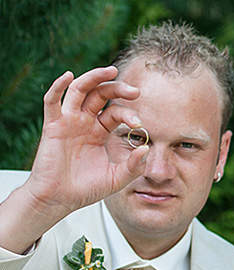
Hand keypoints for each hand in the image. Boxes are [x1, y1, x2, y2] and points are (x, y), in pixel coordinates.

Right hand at [0, 67, 147, 252]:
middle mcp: (85, 122)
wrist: (59, 200)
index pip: (116, 112)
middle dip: (118, 88)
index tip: (139, 124)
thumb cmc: (85, 189)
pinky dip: (58, 86)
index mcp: (100, 131)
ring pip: (80, 90)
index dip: (129, 114)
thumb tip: (146, 149)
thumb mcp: (117, 178)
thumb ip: (133, 166)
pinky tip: (68, 76)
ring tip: (110, 70)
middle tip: (135, 91)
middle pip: (101, 94)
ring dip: (95, 77)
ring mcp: (69, 121)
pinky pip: (52, 102)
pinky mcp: (53, 126)